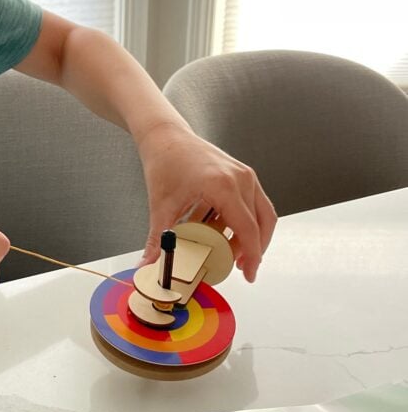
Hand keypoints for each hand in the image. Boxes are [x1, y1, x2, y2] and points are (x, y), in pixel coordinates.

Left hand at [136, 123, 276, 281]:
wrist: (166, 137)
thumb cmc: (165, 164)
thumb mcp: (160, 206)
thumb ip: (158, 240)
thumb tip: (148, 266)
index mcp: (223, 186)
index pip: (247, 229)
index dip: (251, 255)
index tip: (248, 274)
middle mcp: (241, 178)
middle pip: (261, 223)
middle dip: (254, 249)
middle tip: (241, 268)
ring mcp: (245, 174)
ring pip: (263, 213)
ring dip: (254, 236)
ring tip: (236, 255)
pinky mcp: (243, 173)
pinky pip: (256, 203)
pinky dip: (249, 221)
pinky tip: (231, 234)